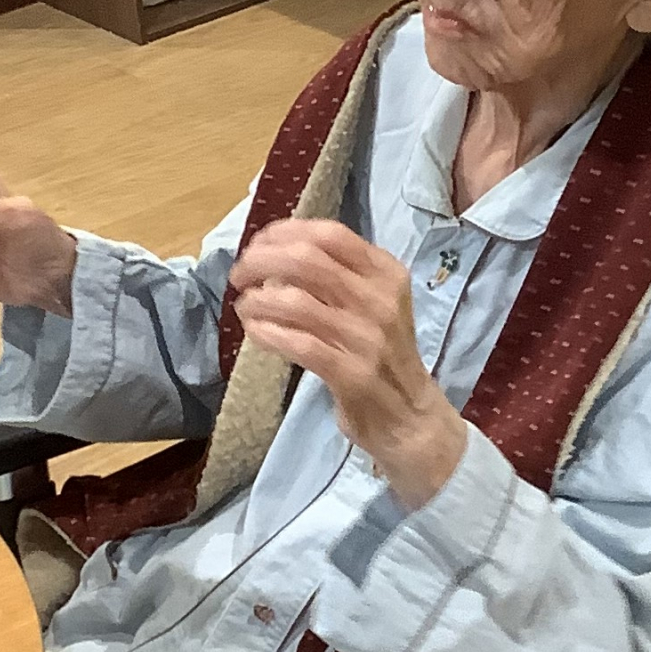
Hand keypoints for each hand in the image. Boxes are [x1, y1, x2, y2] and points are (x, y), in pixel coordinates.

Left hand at [230, 222, 467, 507]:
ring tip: (244, 307)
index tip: (257, 244)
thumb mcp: (374, 305)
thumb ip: (338, 277)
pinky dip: (268, 334)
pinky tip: (255, 332)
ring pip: (297, 302)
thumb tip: (276, 256)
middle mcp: (380, 300)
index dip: (284, 233)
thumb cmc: (382, 356)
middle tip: (239, 275)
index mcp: (387, 273)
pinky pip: (299, 345)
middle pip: (308, 261)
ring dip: (258, 301)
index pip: (330, 235)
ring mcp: (368, 338)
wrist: (410, 418)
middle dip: (262, 262)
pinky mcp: (353, 375)